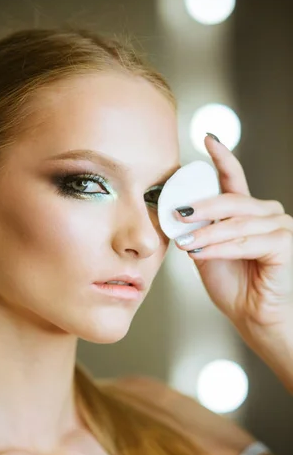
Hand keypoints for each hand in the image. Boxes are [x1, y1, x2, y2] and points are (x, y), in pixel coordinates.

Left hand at [173, 134, 292, 352]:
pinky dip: (222, 247)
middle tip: (178, 214)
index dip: (221, 156)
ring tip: (187, 243)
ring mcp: (281, 227)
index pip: (234, 177)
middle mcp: (267, 213)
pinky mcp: (285, 245)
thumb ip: (197, 229)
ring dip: (207, 233)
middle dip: (201, 206)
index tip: (207, 138)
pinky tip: (203, 253)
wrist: (252, 316)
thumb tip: (174, 213)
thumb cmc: (232, 284)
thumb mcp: (206, 250)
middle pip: (232, 199)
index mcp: (247, 211)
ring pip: (236, 222)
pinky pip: (247, 242)